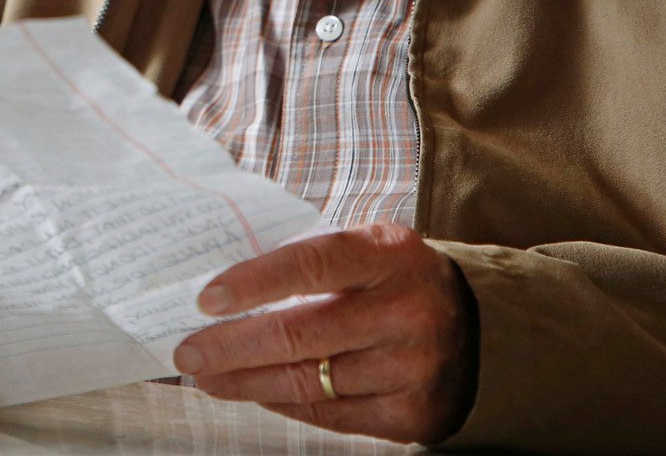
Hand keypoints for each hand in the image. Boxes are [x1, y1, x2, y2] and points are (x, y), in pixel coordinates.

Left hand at [171, 222, 478, 443]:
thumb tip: (224, 291)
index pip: (310, 263)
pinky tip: (255, 392)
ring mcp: (411, 367)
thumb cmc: (394, 280)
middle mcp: (405, 311)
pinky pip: (330, 415)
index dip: (252, 282)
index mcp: (389, 254)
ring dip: (247, 382)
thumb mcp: (366, 249)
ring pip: (307, 382)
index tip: (205, 300)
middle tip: (187, 353)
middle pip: (300, 334)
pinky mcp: (411, 414)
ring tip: (209, 377)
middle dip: (231, 347)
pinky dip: (284, 404)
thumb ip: (309, 260)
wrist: (477, 328)